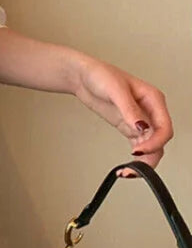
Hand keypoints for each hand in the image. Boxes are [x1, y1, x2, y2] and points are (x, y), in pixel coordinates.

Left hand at [72, 56, 172, 177]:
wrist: (83, 76)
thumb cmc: (100, 75)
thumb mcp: (115, 90)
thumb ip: (129, 109)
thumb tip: (142, 126)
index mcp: (153, 100)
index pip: (164, 128)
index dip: (155, 143)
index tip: (138, 152)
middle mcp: (150, 111)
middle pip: (160, 141)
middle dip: (150, 157)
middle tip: (132, 170)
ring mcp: (139, 120)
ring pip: (152, 146)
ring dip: (143, 161)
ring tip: (127, 172)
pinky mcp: (128, 126)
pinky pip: (139, 145)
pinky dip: (136, 157)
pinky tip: (127, 167)